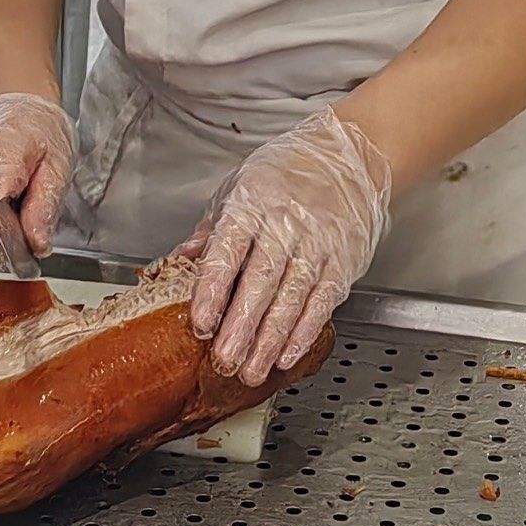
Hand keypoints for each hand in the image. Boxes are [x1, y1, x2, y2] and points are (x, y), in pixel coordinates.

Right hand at [0, 92, 76, 255]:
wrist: (15, 101)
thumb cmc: (40, 126)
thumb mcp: (58, 164)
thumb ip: (45, 206)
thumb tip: (37, 242)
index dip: (12, 239)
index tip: (31, 248)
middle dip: (6, 239)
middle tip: (31, 231)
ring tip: (18, 214)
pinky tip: (4, 211)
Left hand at [185, 108, 393, 384]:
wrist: (349, 155)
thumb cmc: (286, 171)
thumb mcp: (238, 187)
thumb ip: (209, 231)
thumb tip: (176, 263)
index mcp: (251, 204)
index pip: (229, 250)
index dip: (214, 289)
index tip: (201, 322)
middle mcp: (285, 224)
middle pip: (261, 281)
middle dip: (242, 325)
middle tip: (224, 361)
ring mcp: (318, 243)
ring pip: (292, 296)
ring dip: (271, 339)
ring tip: (251, 370)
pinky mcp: (343, 260)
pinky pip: (323, 301)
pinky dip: (304, 331)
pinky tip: (287, 356)